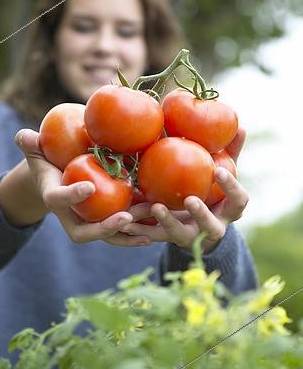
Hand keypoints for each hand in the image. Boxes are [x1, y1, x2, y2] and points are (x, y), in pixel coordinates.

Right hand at [15, 129, 150, 246]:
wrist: (58, 179)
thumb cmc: (48, 161)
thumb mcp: (37, 151)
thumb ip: (30, 144)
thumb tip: (24, 135)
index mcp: (55, 198)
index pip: (60, 199)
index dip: (73, 195)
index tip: (89, 186)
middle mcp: (71, 217)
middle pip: (86, 231)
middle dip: (106, 227)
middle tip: (125, 216)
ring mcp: (89, 223)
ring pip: (108, 235)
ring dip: (129, 232)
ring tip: (150, 224)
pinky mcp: (105, 221)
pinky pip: (121, 232)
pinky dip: (137, 232)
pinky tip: (156, 227)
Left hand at [121, 127, 248, 251]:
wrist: (200, 224)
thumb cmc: (214, 190)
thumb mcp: (223, 174)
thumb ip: (230, 154)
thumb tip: (240, 127)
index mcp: (230, 210)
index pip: (239, 200)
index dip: (231, 187)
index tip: (217, 172)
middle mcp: (213, 228)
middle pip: (211, 226)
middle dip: (201, 214)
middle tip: (190, 199)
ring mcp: (193, 237)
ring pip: (181, 235)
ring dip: (168, 222)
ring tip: (155, 207)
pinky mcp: (171, 241)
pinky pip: (156, 236)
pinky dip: (142, 230)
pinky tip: (128, 221)